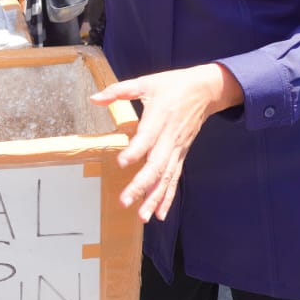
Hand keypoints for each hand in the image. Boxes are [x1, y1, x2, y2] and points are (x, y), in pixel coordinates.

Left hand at [91, 63, 242, 222]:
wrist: (205, 90)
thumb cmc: (172, 85)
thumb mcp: (145, 82)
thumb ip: (118, 91)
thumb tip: (94, 98)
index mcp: (159, 117)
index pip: (147, 137)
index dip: (135, 151)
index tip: (122, 163)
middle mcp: (169, 137)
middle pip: (156, 165)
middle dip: (141, 185)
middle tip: (125, 201)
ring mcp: (177, 149)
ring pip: (166, 177)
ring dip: (154, 198)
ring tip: (142, 216)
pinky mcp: (181, 155)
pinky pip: (174, 179)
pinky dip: (167, 197)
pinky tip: (160, 215)